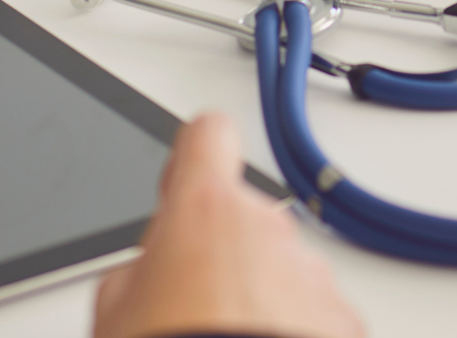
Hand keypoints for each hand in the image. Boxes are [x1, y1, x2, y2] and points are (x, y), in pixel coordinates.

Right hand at [93, 113, 361, 337]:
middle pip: (244, 218)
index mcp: (204, 212)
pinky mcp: (344, 321)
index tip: (189, 171)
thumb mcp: (113, 312)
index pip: (207, 137)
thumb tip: (151, 272)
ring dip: (260, 298)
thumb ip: (137, 270)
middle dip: (223, 254)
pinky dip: (294, 331)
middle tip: (190, 309)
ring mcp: (310, 276)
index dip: (195, 154)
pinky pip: (313, 313)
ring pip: (281, 270)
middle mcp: (268, 230)